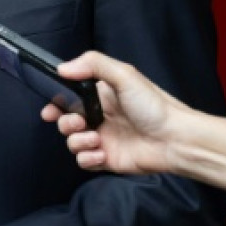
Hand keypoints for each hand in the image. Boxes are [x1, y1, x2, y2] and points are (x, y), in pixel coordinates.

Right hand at [39, 50, 181, 174]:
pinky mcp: (106, 159)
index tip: (50, 109)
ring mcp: (102, 140)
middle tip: (78, 123)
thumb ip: (93, 64)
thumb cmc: (154, 106)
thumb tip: (62, 68)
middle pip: (65, 122)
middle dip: (65, 123)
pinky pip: (84, 161)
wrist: (175, 140)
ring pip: (72, 143)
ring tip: (96, 139)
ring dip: (77, 141)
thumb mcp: (124, 75)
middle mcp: (100, 118)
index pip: (69, 98)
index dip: (55, 104)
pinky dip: (87, 158)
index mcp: (101, 96)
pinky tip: (102, 153)